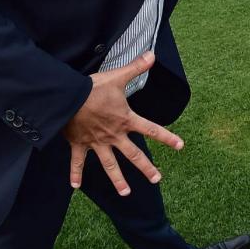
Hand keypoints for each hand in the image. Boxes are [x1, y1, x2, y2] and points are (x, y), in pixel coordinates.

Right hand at [62, 52, 183, 194]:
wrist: (69, 99)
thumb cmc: (93, 88)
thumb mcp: (117, 77)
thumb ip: (135, 67)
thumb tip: (152, 55)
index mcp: (125, 120)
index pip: (151, 129)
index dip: (167, 137)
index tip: (180, 146)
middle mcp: (114, 135)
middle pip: (134, 155)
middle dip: (147, 168)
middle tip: (157, 179)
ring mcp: (97, 142)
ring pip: (110, 165)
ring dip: (118, 180)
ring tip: (125, 193)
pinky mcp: (80, 144)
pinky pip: (78, 162)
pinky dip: (75, 174)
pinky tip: (75, 187)